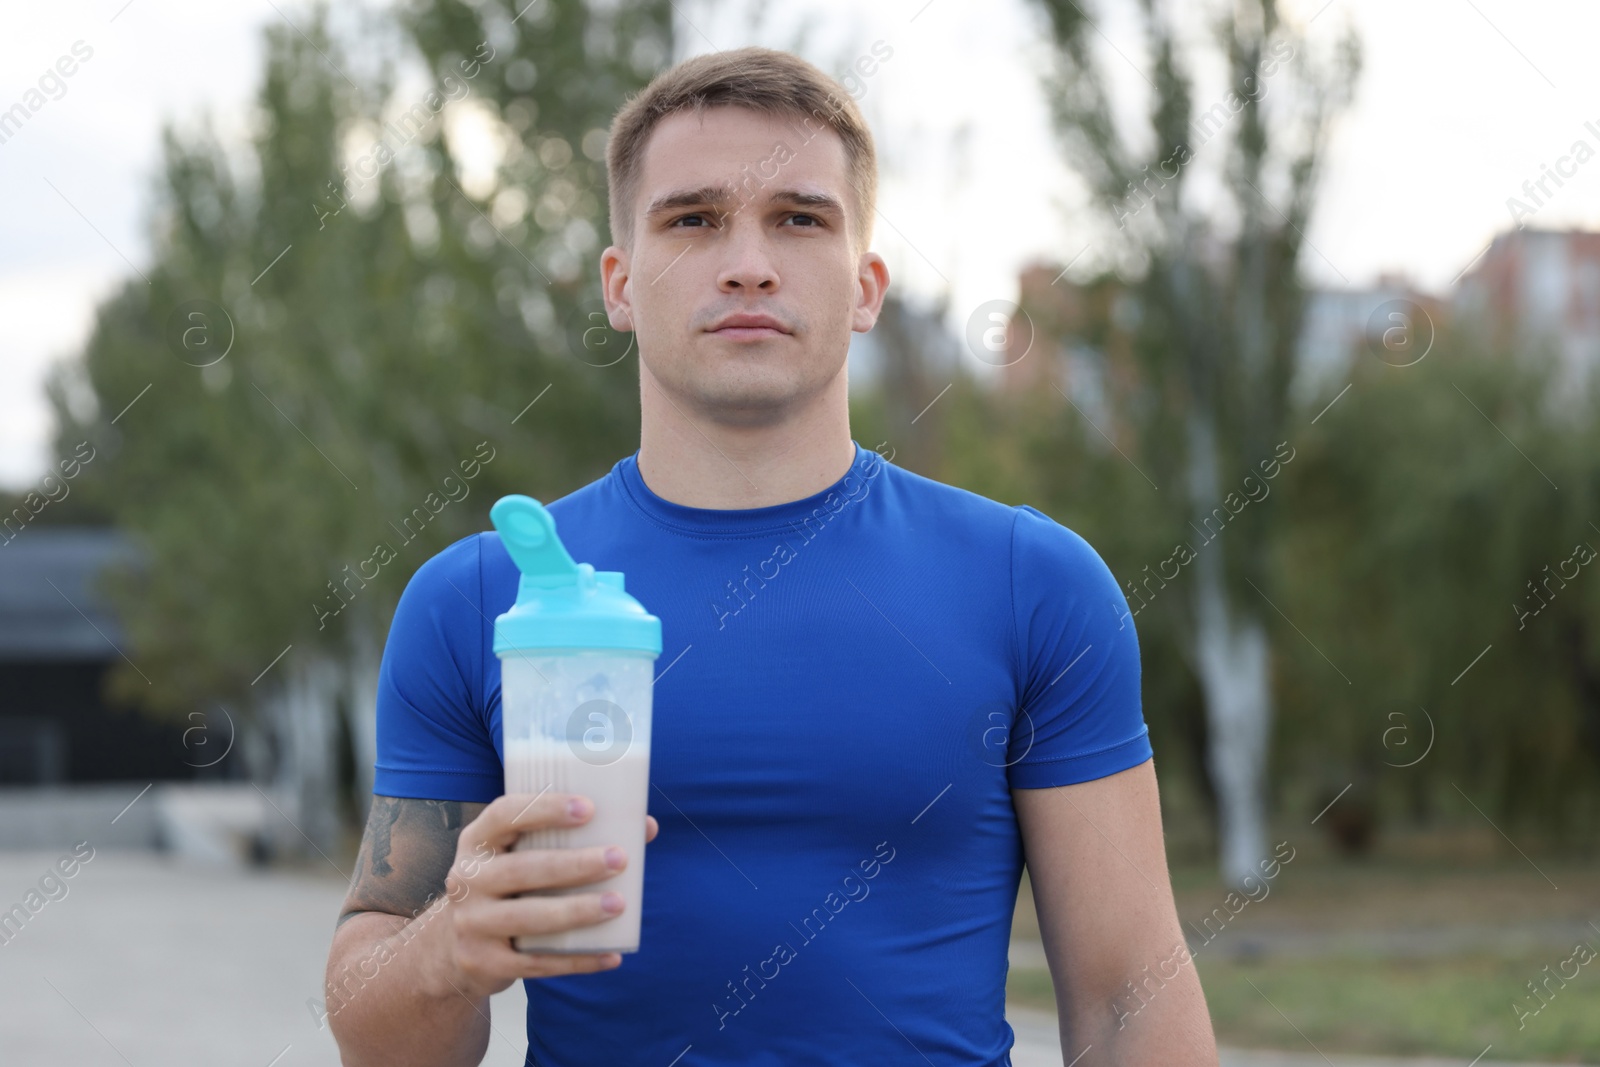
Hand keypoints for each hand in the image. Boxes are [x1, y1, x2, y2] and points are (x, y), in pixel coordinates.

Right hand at [425, 793, 658, 1000]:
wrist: (454, 945)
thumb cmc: (507, 885)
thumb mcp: (518, 854)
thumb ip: (571, 837)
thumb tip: (644, 827)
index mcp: (478, 841)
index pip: (505, 814)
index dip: (545, 809)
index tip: (588, 808)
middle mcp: (467, 879)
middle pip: (523, 869)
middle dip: (575, 865)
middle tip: (619, 859)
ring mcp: (472, 923)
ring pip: (530, 918)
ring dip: (578, 911)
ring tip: (618, 904)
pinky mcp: (483, 963)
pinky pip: (536, 963)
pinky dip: (577, 961)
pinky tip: (611, 954)